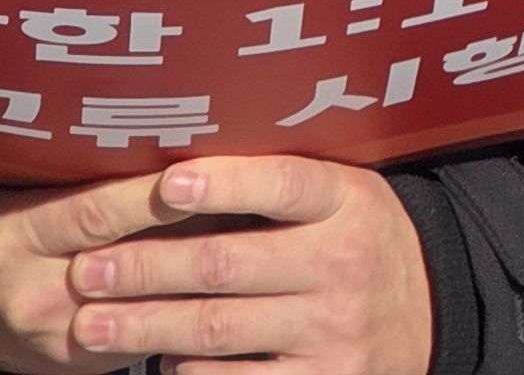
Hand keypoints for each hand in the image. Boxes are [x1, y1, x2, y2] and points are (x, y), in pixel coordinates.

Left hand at [0, 154, 435, 374]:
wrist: (435, 313)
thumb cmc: (362, 241)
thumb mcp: (346, 196)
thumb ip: (284, 182)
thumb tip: (182, 167)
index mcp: (349, 202)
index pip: (284, 184)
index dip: (225, 183)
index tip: (164, 184)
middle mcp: (342, 264)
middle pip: (228, 265)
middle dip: (147, 268)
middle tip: (88, 271)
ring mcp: (332, 329)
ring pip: (218, 329)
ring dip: (145, 326)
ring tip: (92, 324)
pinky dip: (191, 370)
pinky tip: (158, 360)